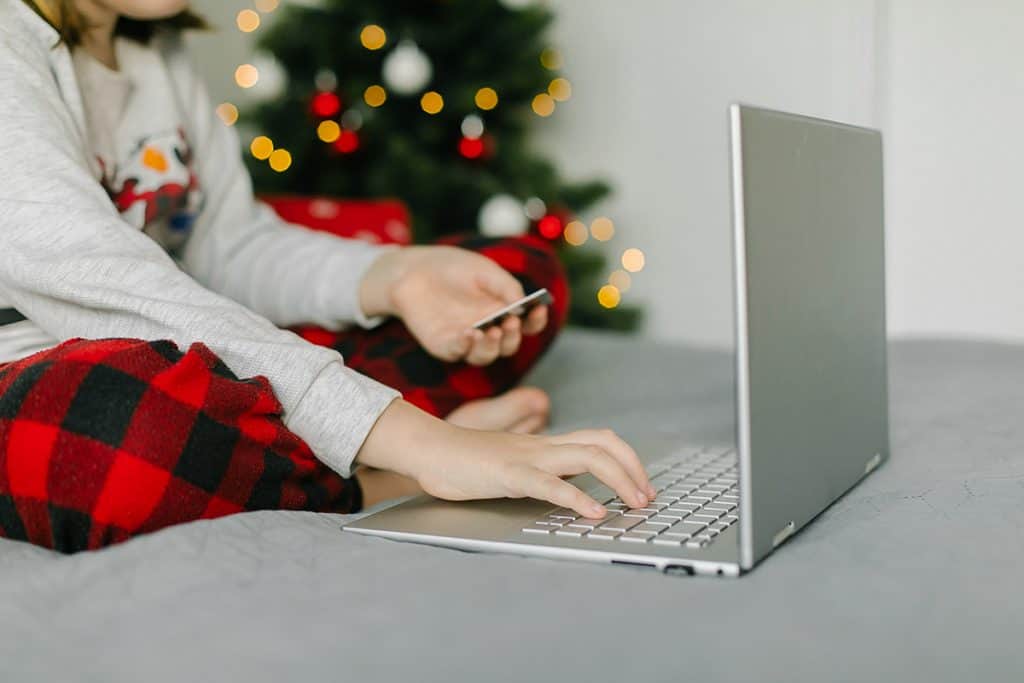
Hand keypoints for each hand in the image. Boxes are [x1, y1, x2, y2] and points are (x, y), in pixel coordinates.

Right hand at [356, 400, 655, 516]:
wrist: (428, 450)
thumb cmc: (465, 462)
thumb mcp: (512, 466)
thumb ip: (538, 472)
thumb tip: (566, 489)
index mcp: (544, 445)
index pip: (598, 439)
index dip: (628, 459)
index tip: (642, 486)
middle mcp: (543, 446)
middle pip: (603, 442)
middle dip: (633, 468)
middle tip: (647, 498)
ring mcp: (527, 458)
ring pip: (587, 456)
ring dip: (619, 479)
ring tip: (634, 504)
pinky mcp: (509, 474)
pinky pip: (549, 482)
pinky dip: (577, 497)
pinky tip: (593, 513)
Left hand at [359, 246, 547, 365]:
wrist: (414, 270)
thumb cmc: (453, 268)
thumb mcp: (484, 270)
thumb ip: (505, 286)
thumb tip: (523, 305)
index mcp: (503, 312)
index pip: (527, 325)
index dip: (536, 320)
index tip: (539, 308)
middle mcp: (488, 330)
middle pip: (508, 345)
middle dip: (513, 336)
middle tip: (511, 323)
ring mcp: (466, 340)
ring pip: (485, 356)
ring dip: (491, 347)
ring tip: (490, 331)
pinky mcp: (443, 345)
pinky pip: (457, 352)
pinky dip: (464, 346)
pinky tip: (468, 333)